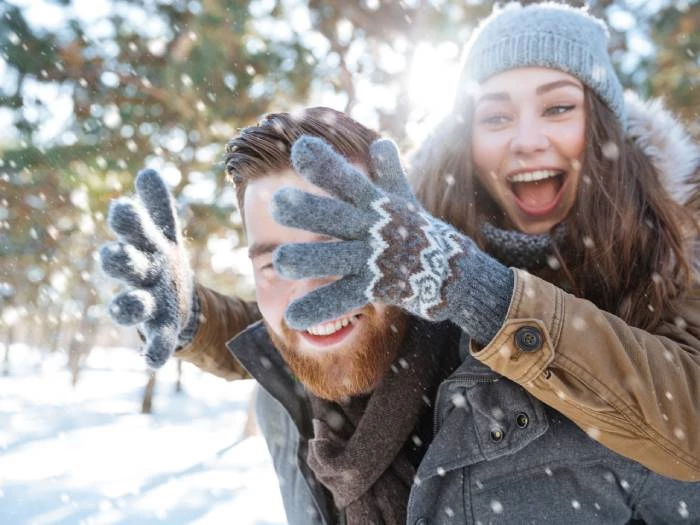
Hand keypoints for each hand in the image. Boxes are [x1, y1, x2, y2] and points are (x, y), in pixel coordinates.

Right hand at [99, 169, 196, 367]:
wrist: (175, 298)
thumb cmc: (162, 261)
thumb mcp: (164, 233)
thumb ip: (158, 207)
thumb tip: (148, 171)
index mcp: (142, 249)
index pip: (129, 233)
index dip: (125, 223)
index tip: (123, 208)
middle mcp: (139, 277)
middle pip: (123, 267)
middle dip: (119, 261)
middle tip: (116, 253)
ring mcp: (148, 304)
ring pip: (131, 306)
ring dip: (129, 306)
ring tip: (134, 304)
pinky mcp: (162, 329)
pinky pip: (156, 342)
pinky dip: (154, 351)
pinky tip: (153, 361)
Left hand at [271, 136, 511, 340]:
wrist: (455, 271)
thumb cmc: (420, 231)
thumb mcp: (405, 199)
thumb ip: (389, 172)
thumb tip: (382, 143)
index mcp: (375, 204)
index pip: (347, 180)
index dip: (325, 164)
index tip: (300, 148)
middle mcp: (372, 229)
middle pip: (336, 217)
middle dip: (309, 210)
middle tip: (278, 202)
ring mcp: (374, 259)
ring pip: (336, 259)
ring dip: (309, 260)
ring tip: (279, 262)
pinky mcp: (377, 288)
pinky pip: (344, 298)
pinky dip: (319, 308)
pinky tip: (292, 317)